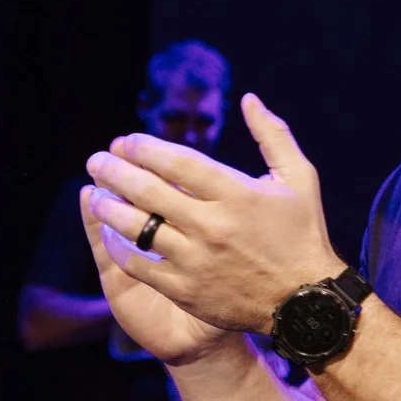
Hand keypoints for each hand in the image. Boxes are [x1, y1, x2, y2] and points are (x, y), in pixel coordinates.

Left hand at [80, 93, 344, 350]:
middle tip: (95, 161)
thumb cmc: (302, 233)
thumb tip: (249, 99)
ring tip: (95, 196)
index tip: (124, 141)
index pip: (178, 162)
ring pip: (138, 229)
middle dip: (115, 172)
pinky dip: (120, 248)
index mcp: (238, 194)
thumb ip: (272, 135)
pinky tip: (110, 235)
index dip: (144, 148)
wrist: (305, 302)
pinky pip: (140, 265)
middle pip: (149, 192)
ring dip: (109, 209)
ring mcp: (196, 260)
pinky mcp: (186, 290)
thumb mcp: (299, 178)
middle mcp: (213, 226)